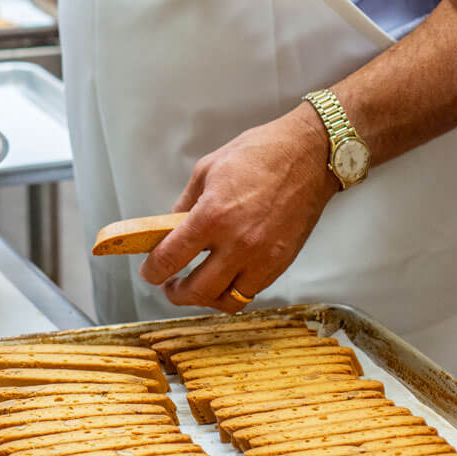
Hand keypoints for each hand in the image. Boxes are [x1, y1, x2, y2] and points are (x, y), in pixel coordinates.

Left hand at [138, 106, 338, 312]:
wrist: (307, 156)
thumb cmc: (259, 154)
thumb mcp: (207, 169)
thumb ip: (185, 203)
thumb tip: (170, 228)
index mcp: (212, 216)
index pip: (171, 258)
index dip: (153, 271)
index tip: (149, 272)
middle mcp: (237, 243)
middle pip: (198, 291)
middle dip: (177, 294)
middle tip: (170, 286)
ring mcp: (262, 257)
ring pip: (227, 300)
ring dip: (207, 298)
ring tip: (198, 286)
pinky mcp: (281, 263)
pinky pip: (253, 291)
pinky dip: (235, 289)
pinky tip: (227, 275)